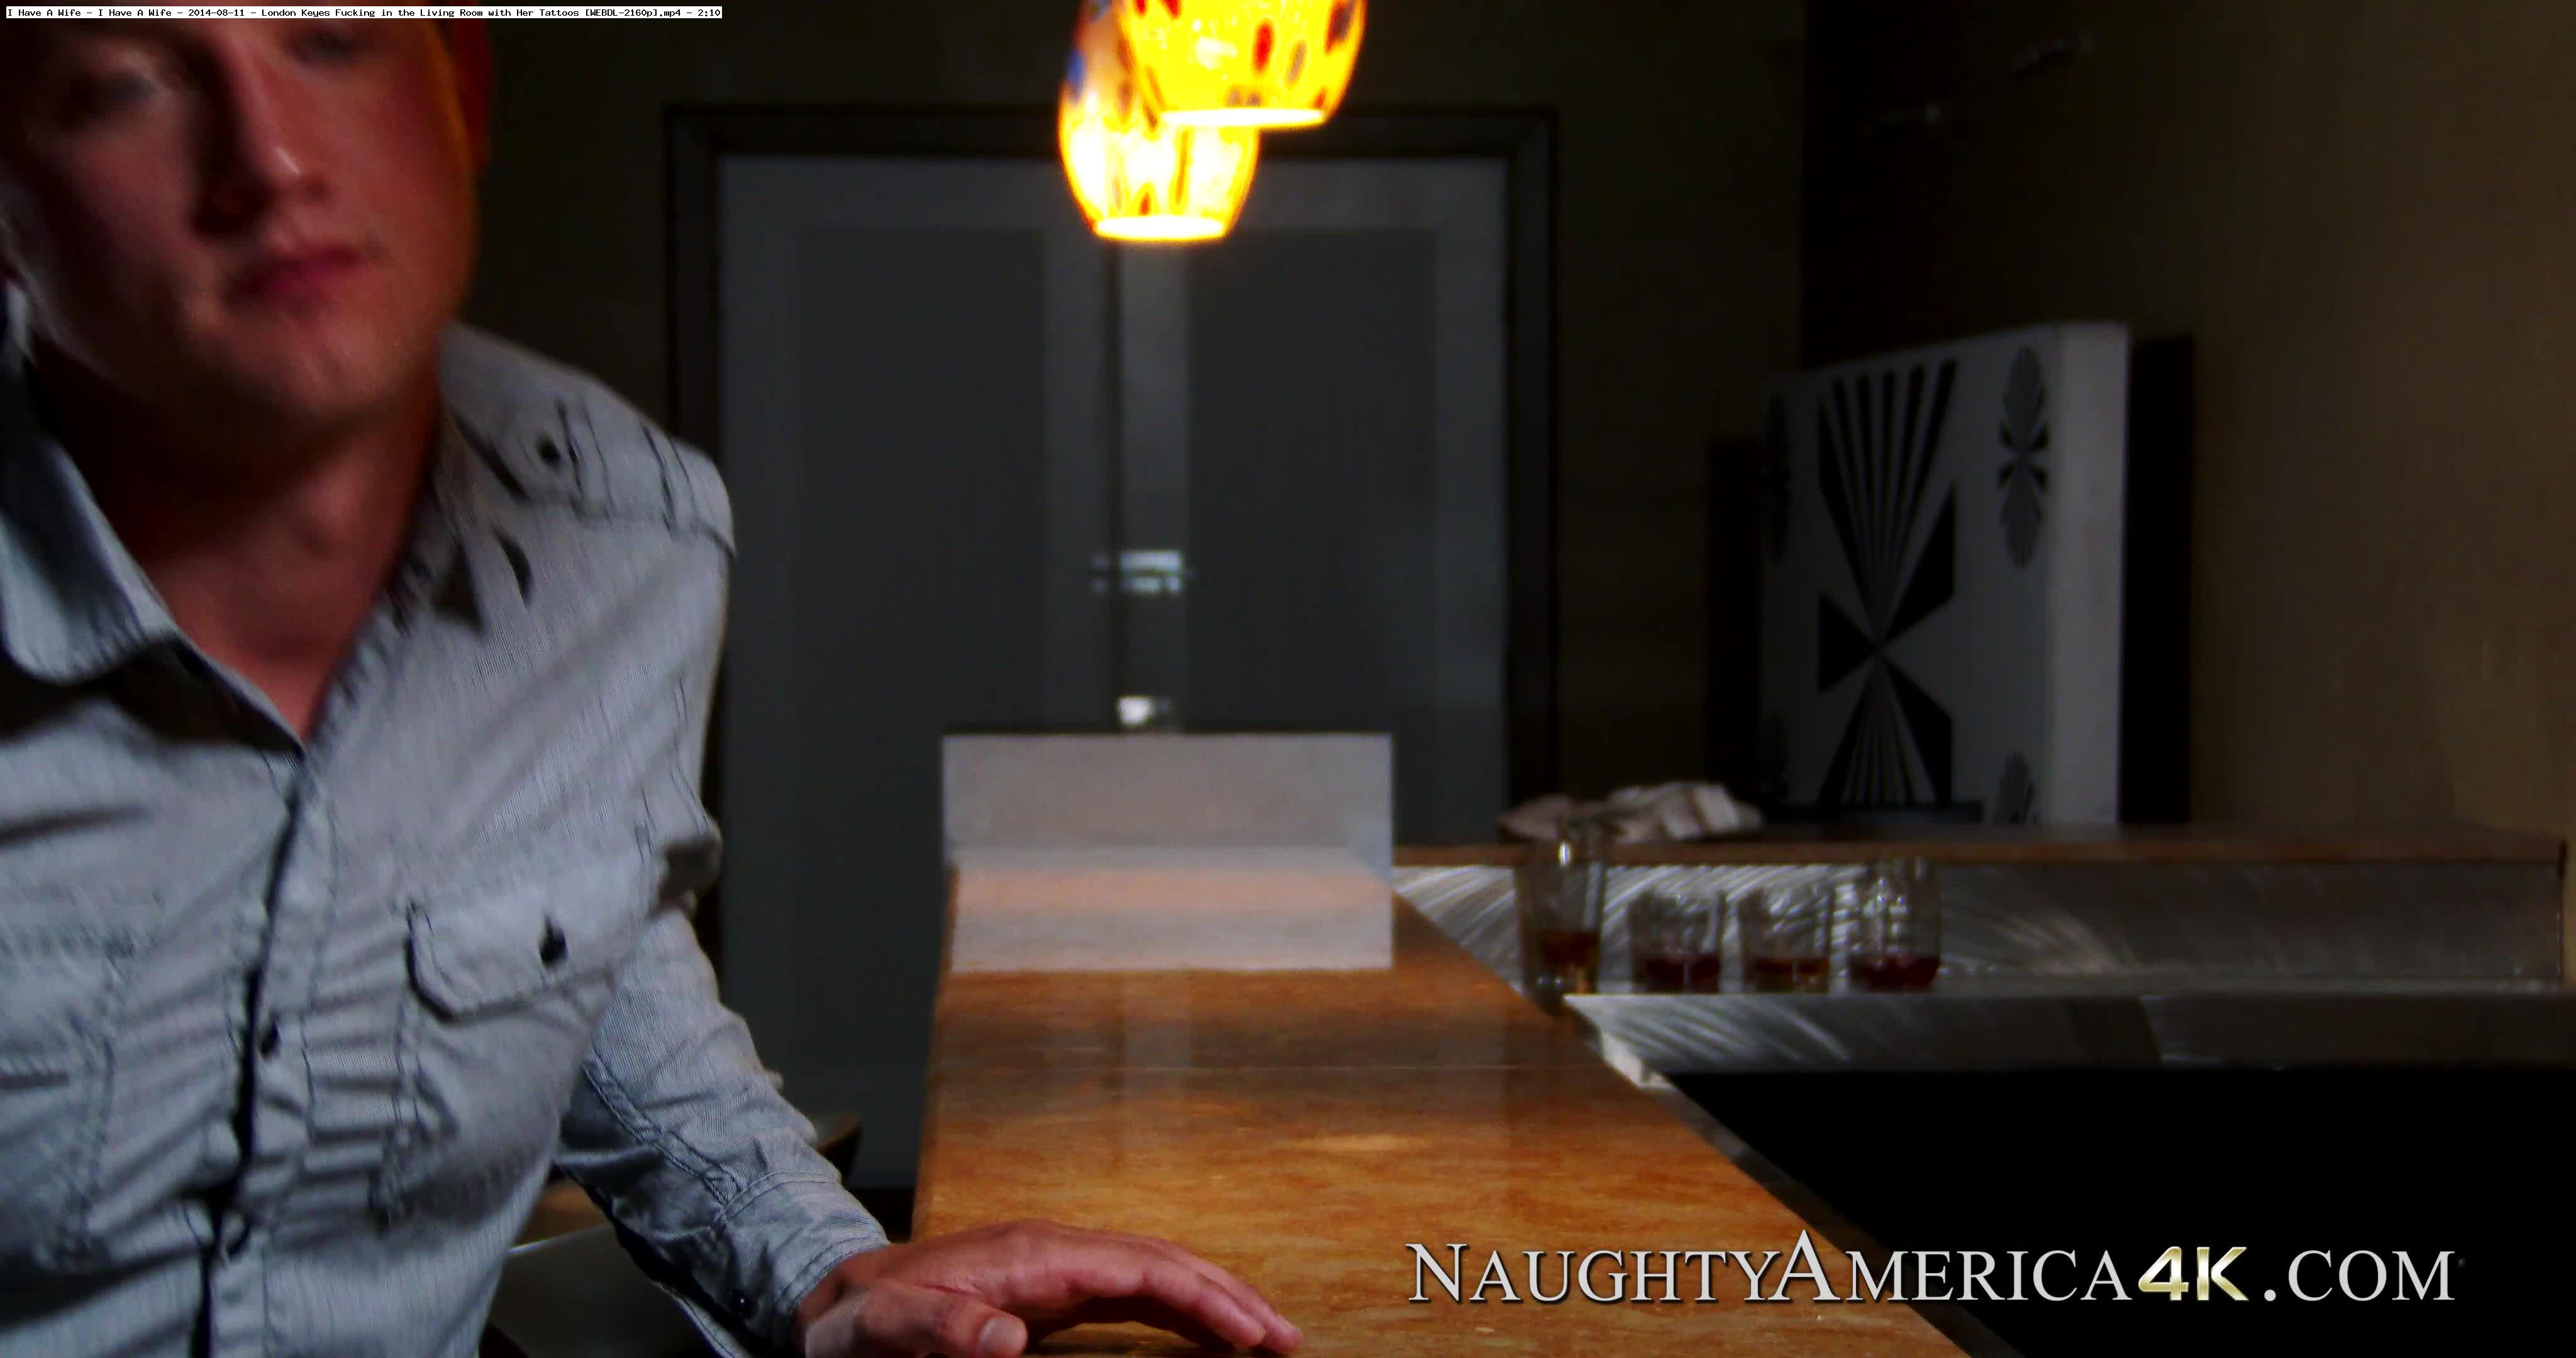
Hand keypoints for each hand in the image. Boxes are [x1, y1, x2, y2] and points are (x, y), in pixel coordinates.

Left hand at [794, 1218, 1302, 1357]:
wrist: (833, 1298)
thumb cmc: (856, 1320)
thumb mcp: (879, 1327)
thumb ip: (937, 1325)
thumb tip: (1010, 1336)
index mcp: (1028, 1254)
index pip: (1139, 1267)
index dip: (1200, 1298)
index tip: (1250, 1332)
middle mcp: (1054, 1250)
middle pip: (1165, 1262)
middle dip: (1231, 1296)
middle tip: (1288, 1339)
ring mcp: (1058, 1267)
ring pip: (1159, 1273)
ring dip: (1217, 1301)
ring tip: (1269, 1337)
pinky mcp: (1055, 1290)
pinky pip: (1136, 1294)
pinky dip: (1182, 1310)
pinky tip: (1210, 1334)